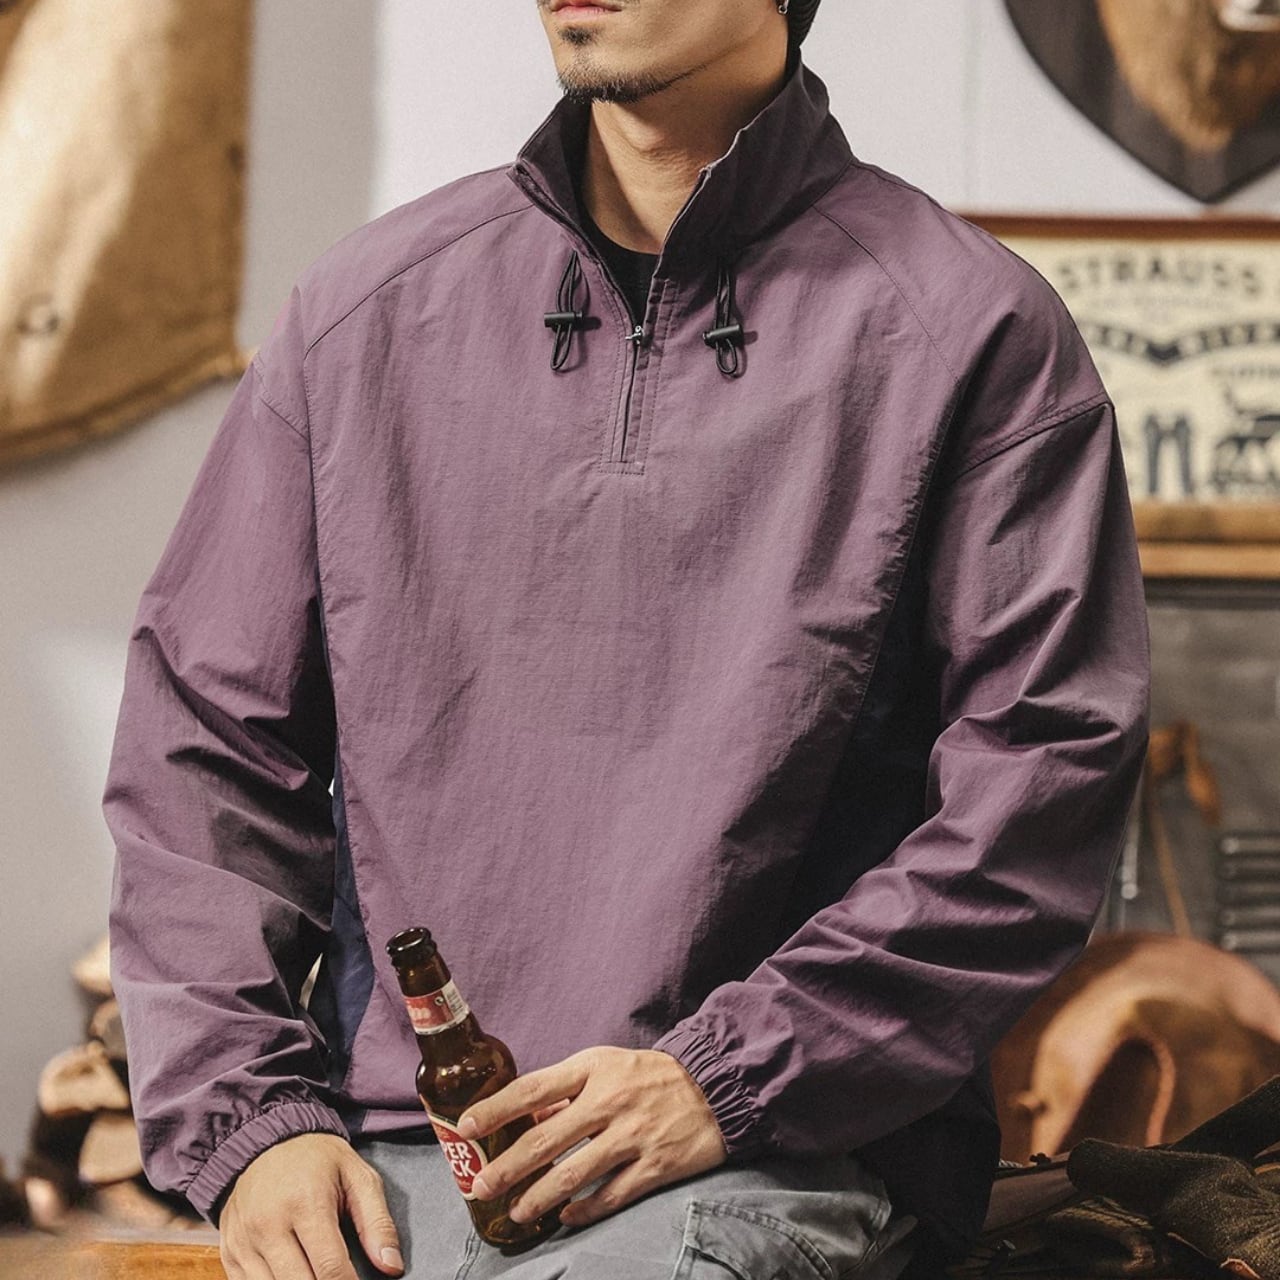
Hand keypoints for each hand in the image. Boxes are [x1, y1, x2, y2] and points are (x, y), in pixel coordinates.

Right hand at [218, 1132, 403, 1279]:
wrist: (262, 1138)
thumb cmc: (316, 1159)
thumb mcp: (356, 1175)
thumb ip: (377, 1222)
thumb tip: (392, 1267)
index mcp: (306, 1204)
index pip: (330, 1269)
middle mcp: (268, 1226)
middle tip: (341, 1278)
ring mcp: (244, 1242)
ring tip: (319, 1274)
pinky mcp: (229, 1253)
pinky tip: (293, 1273)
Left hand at [456, 1046, 727, 1229]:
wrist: (714, 1086)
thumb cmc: (648, 1076)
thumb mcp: (606, 1066)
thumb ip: (566, 1090)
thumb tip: (525, 1116)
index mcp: (593, 1069)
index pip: (534, 1088)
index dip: (496, 1108)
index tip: (465, 1125)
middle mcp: (610, 1100)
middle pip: (547, 1137)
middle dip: (508, 1166)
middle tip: (480, 1185)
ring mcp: (633, 1135)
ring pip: (575, 1173)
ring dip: (540, 1196)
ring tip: (517, 1211)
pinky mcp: (656, 1166)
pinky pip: (612, 1194)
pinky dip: (585, 1209)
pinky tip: (566, 1217)